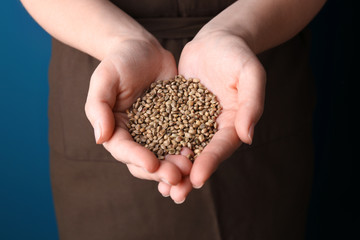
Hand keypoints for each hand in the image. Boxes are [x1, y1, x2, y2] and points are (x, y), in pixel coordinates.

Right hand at [85, 37, 191, 186]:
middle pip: (146, 161)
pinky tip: (201, 153)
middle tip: (177, 175)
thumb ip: (99, 106)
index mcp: (116, 129)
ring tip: (191, 168)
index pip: (124, 150)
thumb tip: (100, 138)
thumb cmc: (120, 61)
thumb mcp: (105, 78)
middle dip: (161, 171)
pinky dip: (191, 149)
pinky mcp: (176, 124)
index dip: (137, 159)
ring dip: (177, 166)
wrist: (144, 50)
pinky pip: (183, 140)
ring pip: (166, 156)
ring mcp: (157, 132)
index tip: (152, 165)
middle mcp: (136, 136)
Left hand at [173, 30, 265, 194]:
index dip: (210, 162)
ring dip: (172, 169)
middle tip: (175, 195)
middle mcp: (214, 127)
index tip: (197, 178)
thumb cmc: (237, 54)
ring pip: (183, 149)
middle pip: (202, 156)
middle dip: (188, 176)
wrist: (217, 41)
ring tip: (160, 189)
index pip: (221, 146)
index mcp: (233, 122)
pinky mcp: (178, 113)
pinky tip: (147, 160)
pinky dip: (159, 147)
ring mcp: (194, 122)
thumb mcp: (250, 73)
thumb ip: (251, 103)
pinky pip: (167, 132)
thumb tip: (248, 137)